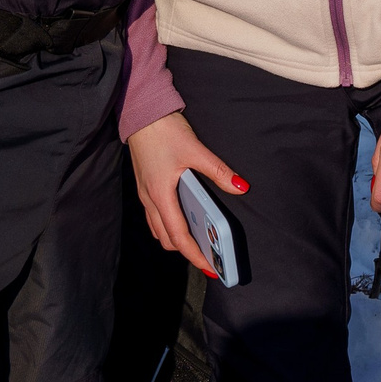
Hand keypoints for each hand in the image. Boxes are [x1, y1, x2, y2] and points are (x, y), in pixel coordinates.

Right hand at [128, 111, 247, 279]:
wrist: (140, 113)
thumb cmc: (164, 131)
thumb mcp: (195, 150)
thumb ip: (218, 171)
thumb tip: (240, 187)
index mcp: (161, 195)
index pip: (178, 236)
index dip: (195, 255)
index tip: (210, 267)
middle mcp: (150, 200)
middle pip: (166, 238)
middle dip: (186, 250)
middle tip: (209, 254)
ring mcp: (145, 194)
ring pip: (159, 229)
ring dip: (176, 238)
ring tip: (199, 239)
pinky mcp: (145, 187)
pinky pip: (155, 216)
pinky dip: (169, 224)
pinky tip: (185, 217)